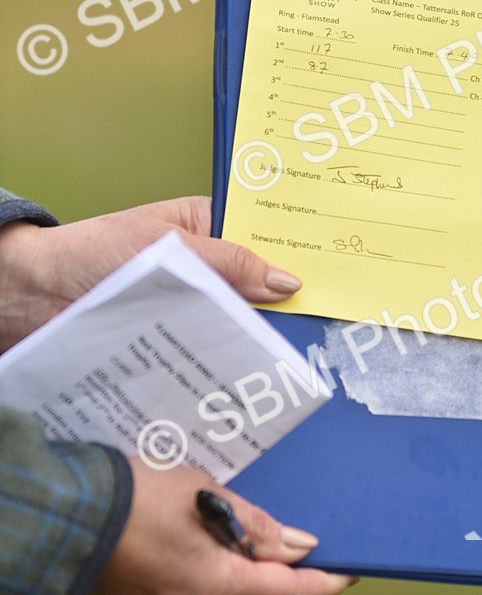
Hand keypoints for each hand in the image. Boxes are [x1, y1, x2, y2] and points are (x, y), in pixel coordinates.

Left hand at [0, 195, 301, 351]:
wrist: (32, 295)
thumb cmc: (93, 252)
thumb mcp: (169, 247)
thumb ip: (229, 264)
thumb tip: (286, 279)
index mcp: (205, 224)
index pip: (262, 234)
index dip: (296, 249)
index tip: (334, 268)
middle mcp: (203, 264)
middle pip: (256, 281)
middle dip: (286, 298)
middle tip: (331, 315)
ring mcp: (190, 302)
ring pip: (237, 317)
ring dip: (260, 333)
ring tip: (301, 349)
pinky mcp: (176, 337)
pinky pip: (211, 345)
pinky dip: (229, 357)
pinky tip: (256, 370)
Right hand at [92, 459, 356, 594]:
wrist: (64, 515)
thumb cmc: (137, 501)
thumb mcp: (205, 498)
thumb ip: (256, 525)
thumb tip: (299, 547)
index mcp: (217, 591)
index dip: (326, 582)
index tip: (354, 569)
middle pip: (252, 584)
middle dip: (269, 552)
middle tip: (281, 512)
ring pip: (218, 578)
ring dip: (229, 547)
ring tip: (224, 504)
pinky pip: (188, 577)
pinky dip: (200, 552)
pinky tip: (191, 519)